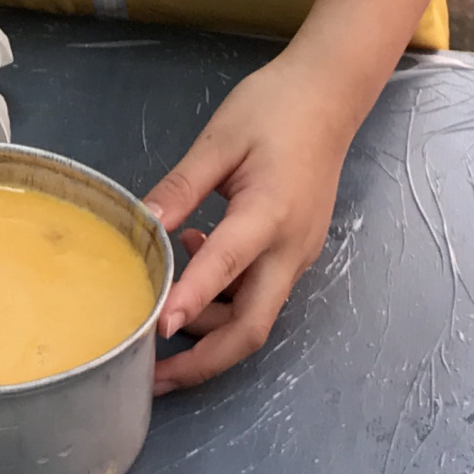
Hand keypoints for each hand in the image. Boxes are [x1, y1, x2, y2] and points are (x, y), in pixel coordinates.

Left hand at [142, 52, 360, 394]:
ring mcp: (297, 255)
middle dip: (202, 361)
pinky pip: (259, 292)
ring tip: (165, 305)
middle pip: (249, 328)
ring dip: (210, 328)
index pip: (224, 269)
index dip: (190, 303)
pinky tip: (196, 258)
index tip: (155, 333)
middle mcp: (289, 250)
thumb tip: (143, 226)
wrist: (330, 95)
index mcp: (268, 216)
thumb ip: (181, 186)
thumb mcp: (220, 140)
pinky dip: (224, 298)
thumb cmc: (274, 108)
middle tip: (154, 377)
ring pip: (254, 316)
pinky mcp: (295, 251)